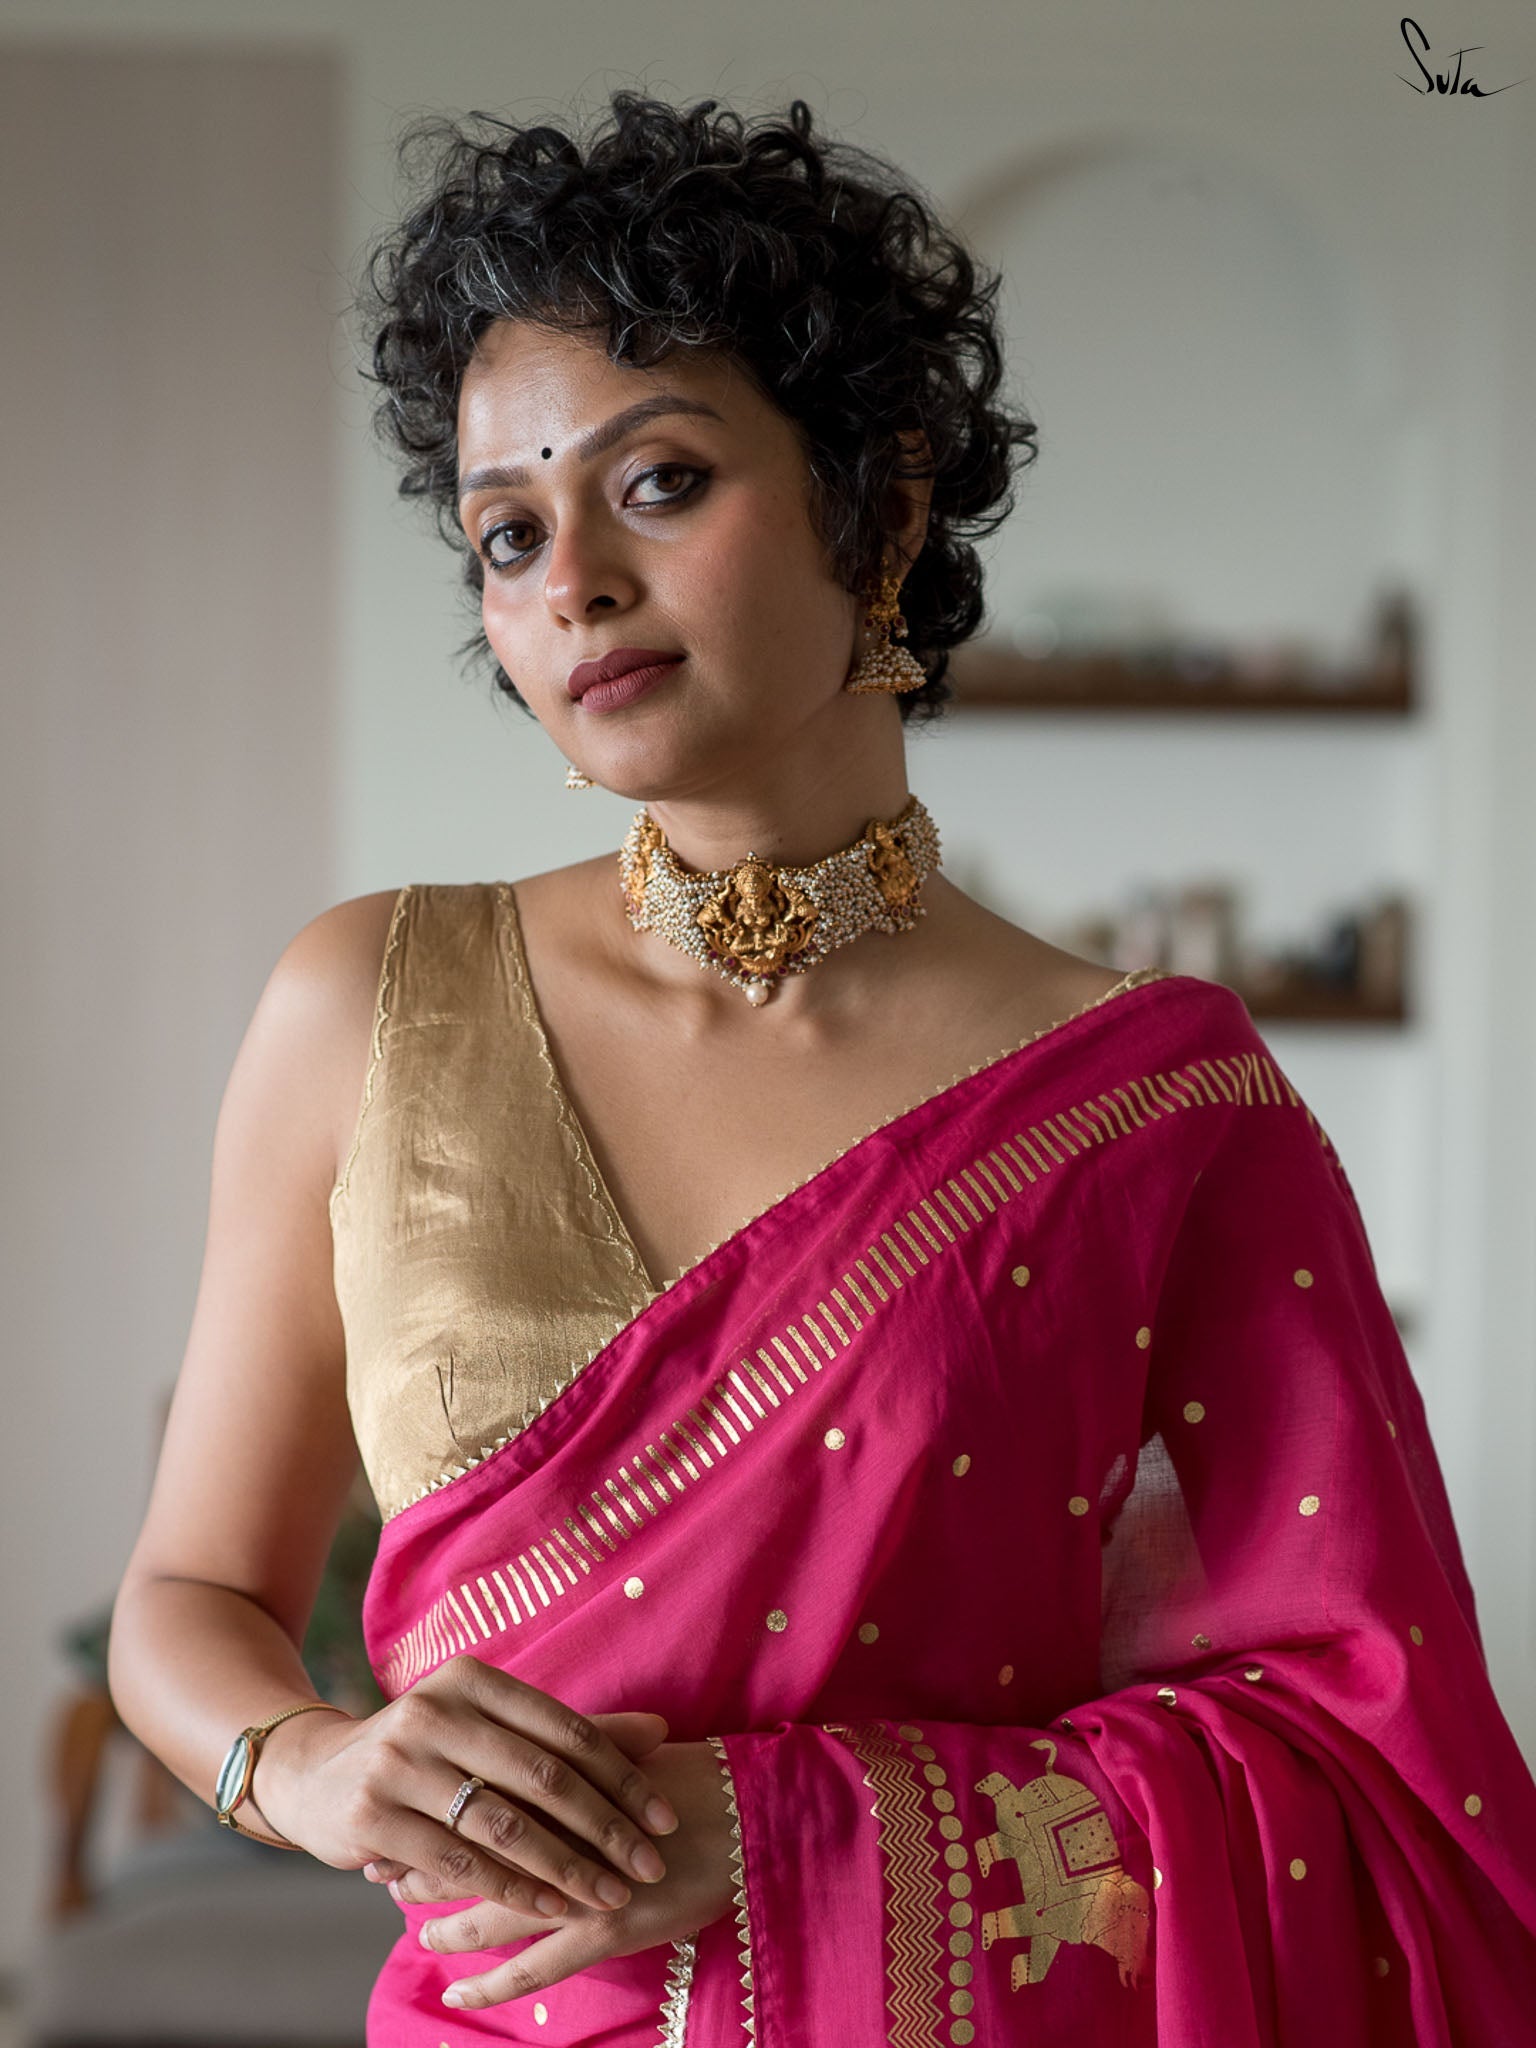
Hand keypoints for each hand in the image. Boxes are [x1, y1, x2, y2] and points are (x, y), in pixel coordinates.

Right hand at [248, 1656, 679, 1920]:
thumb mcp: (489, 1728)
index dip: (623, 1777)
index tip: (665, 1820)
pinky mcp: (372, 1816)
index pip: (566, 1730)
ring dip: (566, 1868)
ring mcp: (399, 1762)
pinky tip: (550, 1909)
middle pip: (542, 1777)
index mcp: (473, 1679)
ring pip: (504, 1825)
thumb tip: (661, 1729)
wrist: (313, 1776)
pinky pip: (459, 1863)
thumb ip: (568, 1734)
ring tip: (609, 1896)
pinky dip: (512, 1889)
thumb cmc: (427, 1751)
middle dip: (605, 1829)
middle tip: (649, 1866)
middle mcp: (435, 1710)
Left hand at [386, 1739, 737, 2011]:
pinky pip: (533, 1968)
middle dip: (425, 1864)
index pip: (476, 1797)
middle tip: (387, 1874)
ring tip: (419, 1929)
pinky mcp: (604, 1926)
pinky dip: (491, 1984)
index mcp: (560, 1782)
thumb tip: (508, 1756)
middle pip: (472, 1851)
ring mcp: (580, 1883)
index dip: (434, 1811)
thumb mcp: (621, 1753)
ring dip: (448, 1922)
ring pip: (492, 1911)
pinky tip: (458, 1994)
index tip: (399, 1819)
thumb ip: (566, 1755)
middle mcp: (562, 1830)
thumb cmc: (686, 1779)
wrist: (748, 1812)